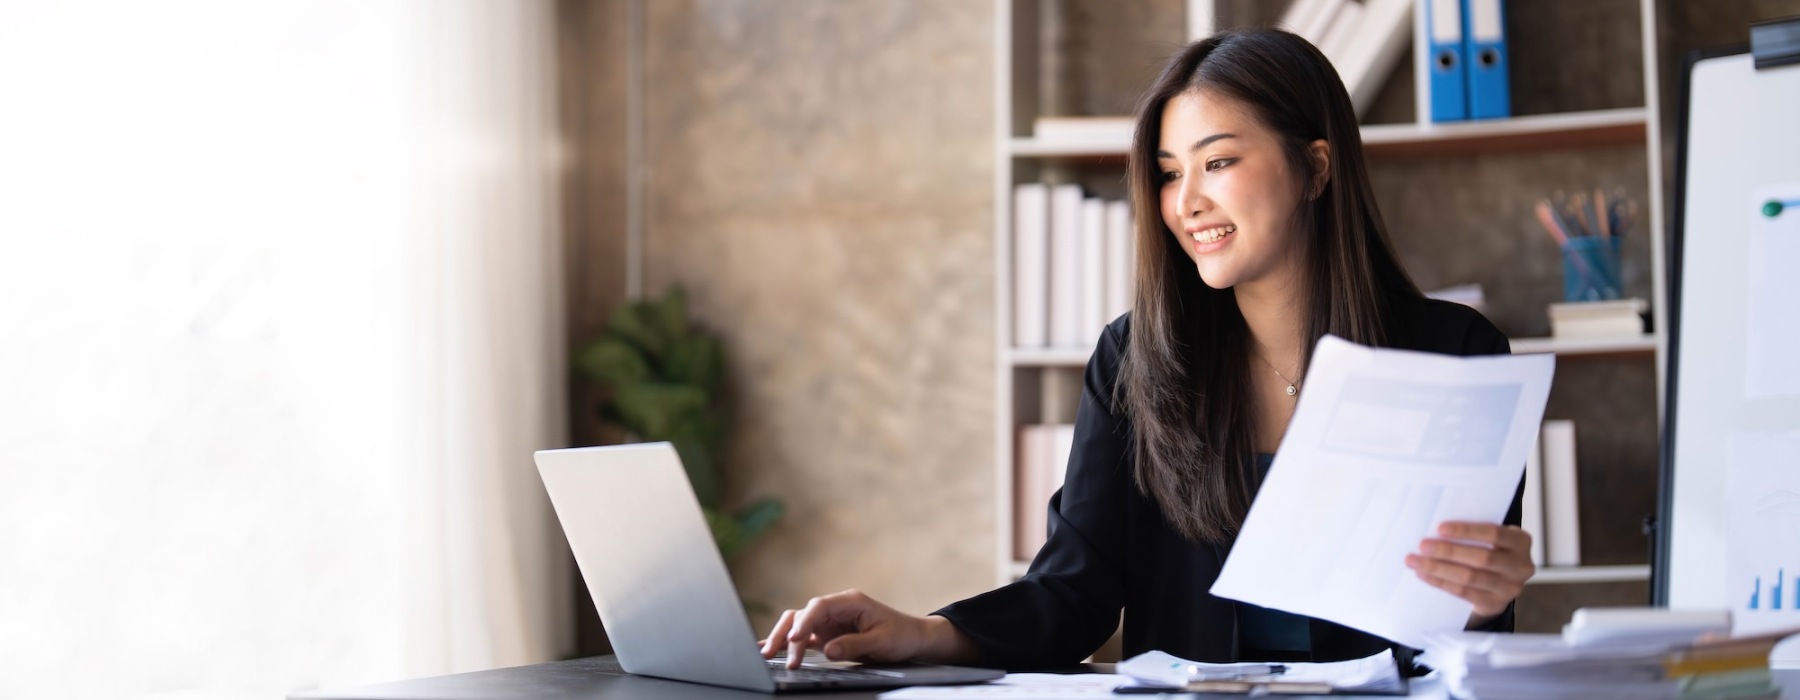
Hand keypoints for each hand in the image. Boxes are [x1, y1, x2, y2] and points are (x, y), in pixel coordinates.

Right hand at [757, 589, 976, 668]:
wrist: (912, 638)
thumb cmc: (901, 635)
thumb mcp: (881, 641)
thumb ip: (854, 645)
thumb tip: (828, 650)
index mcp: (850, 602)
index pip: (819, 607)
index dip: (804, 622)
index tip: (795, 639)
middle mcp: (836, 609)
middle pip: (802, 614)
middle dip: (785, 632)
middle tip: (773, 653)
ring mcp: (829, 622)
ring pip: (798, 625)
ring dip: (782, 638)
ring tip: (767, 655)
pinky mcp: (827, 636)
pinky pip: (802, 638)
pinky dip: (787, 643)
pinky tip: (770, 650)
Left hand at [1405, 521, 1534, 621]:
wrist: (1499, 582)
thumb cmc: (1488, 549)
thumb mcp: (1489, 538)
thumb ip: (1473, 532)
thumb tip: (1435, 528)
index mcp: (1521, 542)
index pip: (1494, 534)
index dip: (1467, 531)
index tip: (1439, 528)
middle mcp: (1521, 566)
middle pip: (1482, 558)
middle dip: (1448, 551)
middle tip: (1422, 545)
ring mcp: (1510, 588)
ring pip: (1470, 577)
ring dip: (1438, 568)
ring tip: (1415, 561)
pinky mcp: (1495, 604)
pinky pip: (1464, 593)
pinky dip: (1441, 582)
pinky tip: (1424, 574)